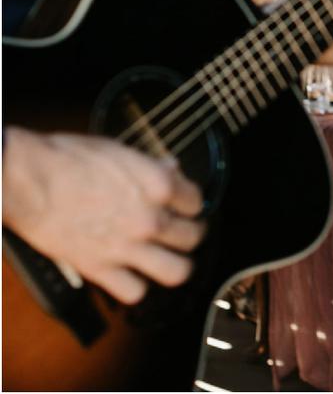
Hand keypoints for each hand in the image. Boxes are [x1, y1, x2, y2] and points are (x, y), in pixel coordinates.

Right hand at [2, 128, 205, 303]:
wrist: (26, 180)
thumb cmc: (66, 159)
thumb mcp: (119, 150)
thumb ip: (151, 166)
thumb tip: (172, 169)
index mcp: (158, 185)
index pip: (197, 201)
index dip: (191, 203)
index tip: (184, 205)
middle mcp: (150, 218)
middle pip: (193, 237)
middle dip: (190, 233)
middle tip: (181, 232)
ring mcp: (127, 247)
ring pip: (177, 271)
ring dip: (177, 265)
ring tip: (170, 259)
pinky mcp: (100, 268)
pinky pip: (135, 292)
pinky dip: (135, 286)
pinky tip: (131, 274)